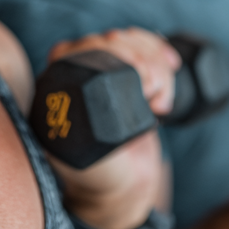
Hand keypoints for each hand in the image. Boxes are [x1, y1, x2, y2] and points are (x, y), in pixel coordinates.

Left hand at [47, 27, 179, 228]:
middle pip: (113, 40)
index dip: (118, 57)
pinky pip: (144, 45)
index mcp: (57, 86)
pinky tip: (171, 65)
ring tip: (160, 102)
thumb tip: (95, 96)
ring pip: (132, 41)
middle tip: (154, 99)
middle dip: (144, 63)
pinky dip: (161, 53)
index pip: (85, 47)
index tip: (142, 85)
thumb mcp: (84, 155)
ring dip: (157, 65)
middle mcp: (76, 72)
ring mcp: (102, 71)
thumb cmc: (100, 174)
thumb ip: (83, 129)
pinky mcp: (126, 72)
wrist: (124, 188)